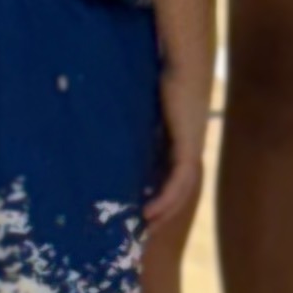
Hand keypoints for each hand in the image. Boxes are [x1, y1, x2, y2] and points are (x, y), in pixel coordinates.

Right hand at [144, 55, 207, 234]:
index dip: (155, 195)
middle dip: (160, 212)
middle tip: (138, 231)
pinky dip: (165, 199)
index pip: (168, 175)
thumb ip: (131, 116)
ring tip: (142, 228)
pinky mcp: (189, 148)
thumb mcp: (141, 102)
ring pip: (180, 191)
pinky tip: (149, 212)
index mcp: (178, 139)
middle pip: (177, 190)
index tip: (135, 210)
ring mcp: (191, 149)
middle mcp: (188, 148)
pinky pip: (178, 182)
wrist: (185, 61)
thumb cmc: (161, 73)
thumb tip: (100, 120)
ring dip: (163, 212)